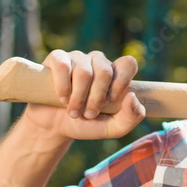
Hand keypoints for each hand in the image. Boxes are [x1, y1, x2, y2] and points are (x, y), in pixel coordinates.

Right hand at [22, 50, 144, 139]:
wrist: (53, 126)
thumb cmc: (85, 123)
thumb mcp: (112, 128)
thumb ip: (131, 117)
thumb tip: (132, 96)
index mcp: (115, 73)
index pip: (128, 64)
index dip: (122, 80)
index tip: (112, 99)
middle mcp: (98, 61)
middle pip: (105, 72)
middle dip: (96, 98)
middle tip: (88, 114)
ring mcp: (78, 57)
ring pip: (84, 72)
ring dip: (78, 98)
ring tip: (73, 112)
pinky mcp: (57, 58)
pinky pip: (63, 66)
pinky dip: (63, 86)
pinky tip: (62, 98)